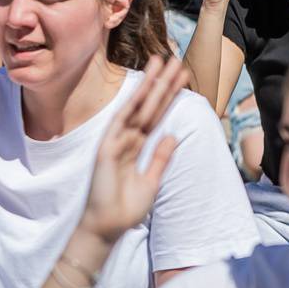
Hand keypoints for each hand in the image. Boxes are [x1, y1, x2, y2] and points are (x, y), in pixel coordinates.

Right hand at [79, 54, 188, 243]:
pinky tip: (141, 89)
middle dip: (162, 83)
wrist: (105, 228)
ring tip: (162, 63)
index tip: (183, 77)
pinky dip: (131, 106)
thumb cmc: (125, 208)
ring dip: (149, 86)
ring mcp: (115, 142)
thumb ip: (160, 158)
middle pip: (149, 105)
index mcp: (136, 147)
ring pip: (137, 108)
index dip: (169, 96)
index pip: (156, 115)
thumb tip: (172, 135)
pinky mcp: (106, 149)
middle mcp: (126, 140)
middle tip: (176, 59)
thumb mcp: (151, 181)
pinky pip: (121, 123)